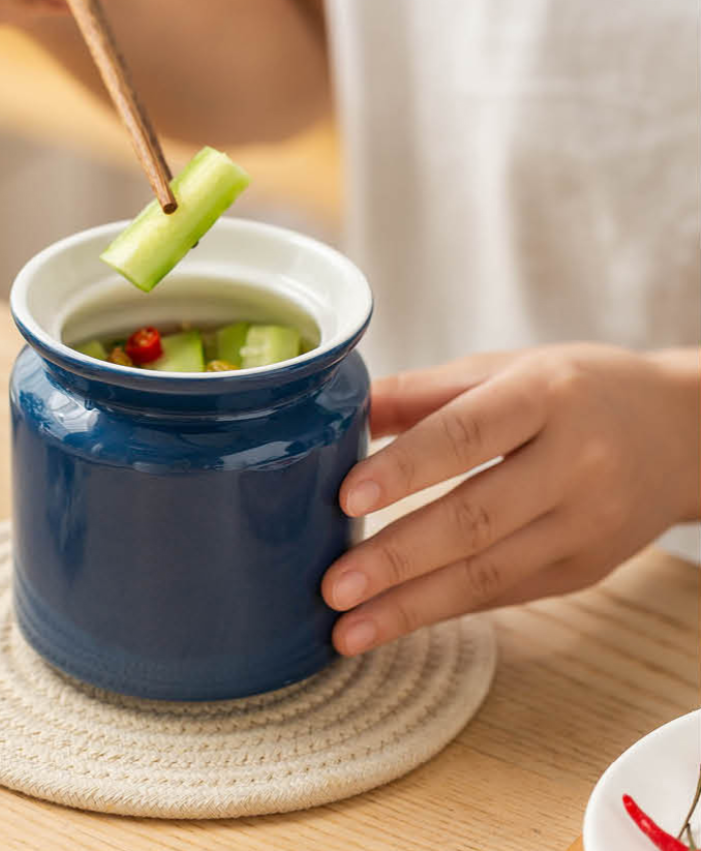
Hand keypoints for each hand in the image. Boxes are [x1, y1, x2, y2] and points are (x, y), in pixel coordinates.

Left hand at [322, 343, 699, 654]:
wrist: (678, 433)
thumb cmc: (574, 390)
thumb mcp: (504, 368)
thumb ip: (422, 391)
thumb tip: (339, 415)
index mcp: (546, 396)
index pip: (466, 435)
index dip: (406, 469)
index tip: (346, 498)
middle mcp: (575, 464)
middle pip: (477, 519)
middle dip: (397, 559)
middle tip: (331, 588)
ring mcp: (586, 526)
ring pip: (489, 574)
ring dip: (411, 607)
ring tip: (347, 629)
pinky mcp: (586, 571)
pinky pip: (505, 594)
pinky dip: (444, 611)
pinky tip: (393, 623)